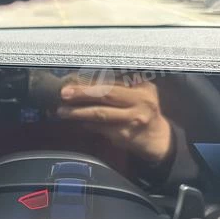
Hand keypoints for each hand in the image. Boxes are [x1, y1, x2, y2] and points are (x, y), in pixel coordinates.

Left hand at [56, 76, 171, 162]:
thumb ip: (120, 87)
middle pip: (106, 94)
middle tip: (64, 93)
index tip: (73, 80)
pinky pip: (100, 128)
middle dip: (82, 93)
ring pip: (100, 113)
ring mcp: (131, 120)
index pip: (113, 81)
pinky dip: (87, 124)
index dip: (91, 80)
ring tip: (62, 111)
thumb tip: (86, 82)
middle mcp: (139, 102)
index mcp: (142, 88)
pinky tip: (78, 122)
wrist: (157, 138)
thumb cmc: (143, 112)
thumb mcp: (140, 94)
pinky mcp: (123, 135)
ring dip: (79, 112)